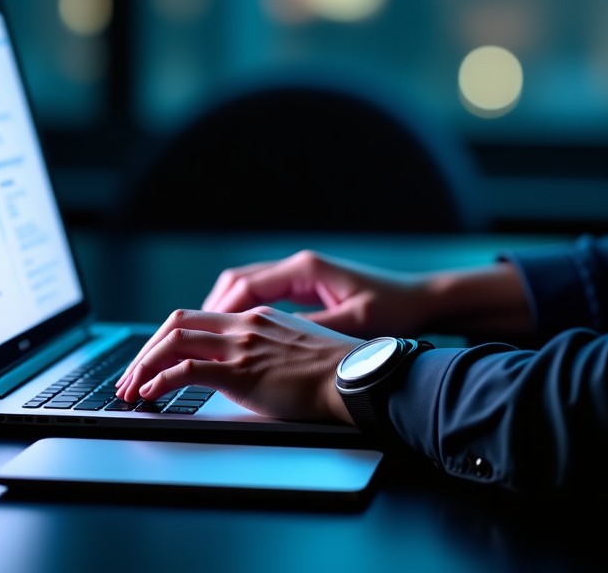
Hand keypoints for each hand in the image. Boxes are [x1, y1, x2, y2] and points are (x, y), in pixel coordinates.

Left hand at [114, 306, 360, 422]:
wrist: (356, 377)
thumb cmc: (335, 372)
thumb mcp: (295, 349)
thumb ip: (267, 350)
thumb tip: (247, 370)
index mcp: (257, 318)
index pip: (197, 318)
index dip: (165, 339)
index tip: (151, 362)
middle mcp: (245, 324)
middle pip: (177, 322)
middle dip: (145, 349)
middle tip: (129, 378)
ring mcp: (242, 345)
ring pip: (174, 341)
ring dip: (144, 365)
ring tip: (130, 390)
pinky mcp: (242, 371)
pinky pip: (187, 370)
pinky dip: (160, 380)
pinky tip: (150, 395)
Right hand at [201, 249, 431, 337]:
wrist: (420, 299)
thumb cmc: (392, 309)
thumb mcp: (352, 323)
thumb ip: (311, 329)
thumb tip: (270, 340)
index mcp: (304, 270)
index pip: (245, 286)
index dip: (217, 312)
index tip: (197, 337)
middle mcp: (297, 267)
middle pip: (237, 282)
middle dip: (209, 310)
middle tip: (187, 340)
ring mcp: (300, 275)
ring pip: (245, 287)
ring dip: (222, 311)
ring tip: (202, 341)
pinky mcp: (305, 287)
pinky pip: (261, 296)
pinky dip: (241, 312)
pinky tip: (234, 337)